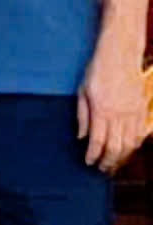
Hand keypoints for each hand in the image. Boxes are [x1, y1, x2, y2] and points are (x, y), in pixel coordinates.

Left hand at [78, 33, 147, 173]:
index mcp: (101, 110)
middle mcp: (119, 114)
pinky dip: (134, 145)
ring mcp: (133, 113)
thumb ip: (82, 116)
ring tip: (114, 164)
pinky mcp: (142, 110)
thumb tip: (81, 136)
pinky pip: (140, 134)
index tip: (88, 162)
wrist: (120, 56)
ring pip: (130, 144)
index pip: (98, 140)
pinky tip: (128, 150)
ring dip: (122, 157)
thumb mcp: (82, 91)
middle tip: (102, 169)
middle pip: (115, 147)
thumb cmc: (97, 71)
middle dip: (108, 161)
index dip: (93, 155)